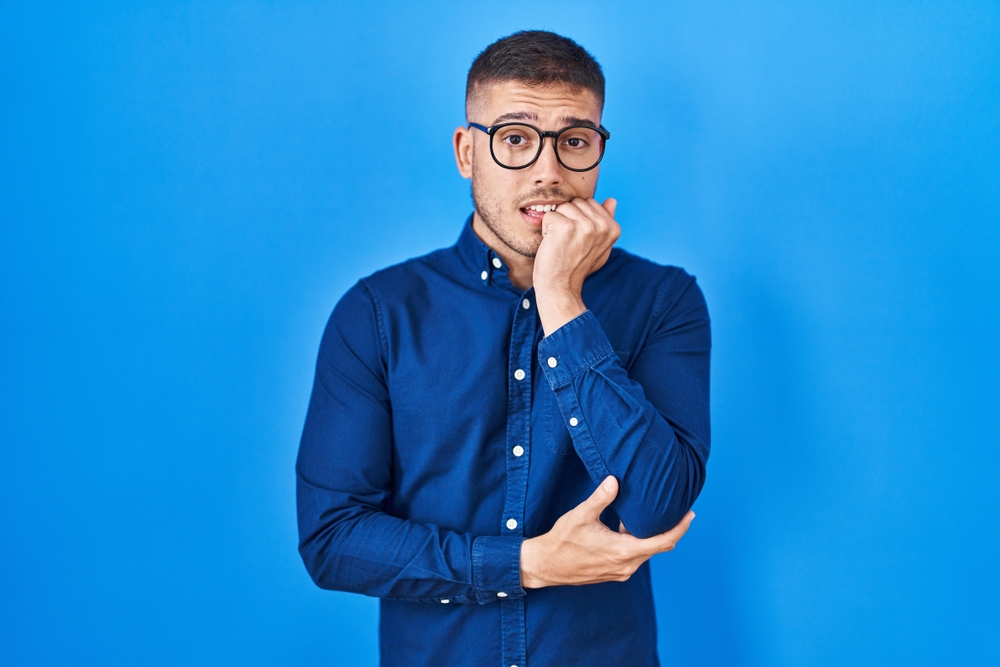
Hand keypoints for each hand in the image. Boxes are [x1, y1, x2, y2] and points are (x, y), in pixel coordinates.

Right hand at [519, 476, 694, 587]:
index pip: (663, 541)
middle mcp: (626, 565)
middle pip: (659, 548)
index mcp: (622, 551)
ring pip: (646, 552)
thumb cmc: (562, 541)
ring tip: (656, 515)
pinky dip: (639, 542)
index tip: (691, 514)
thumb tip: (615, 480)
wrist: (545, 566)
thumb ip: (601, 498)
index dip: (680, 528)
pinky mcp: (614, 573)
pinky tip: (630, 527)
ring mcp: (620, 572)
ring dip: (652, 536)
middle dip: (671, 529)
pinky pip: (635, 557)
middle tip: (680, 511)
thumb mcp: (581, 515)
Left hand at [533, 197, 620, 335]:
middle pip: (576, 202)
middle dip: (567, 219)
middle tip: (568, 243)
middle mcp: (601, 225)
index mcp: (612, 228)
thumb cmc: (577, 267)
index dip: (578, 219)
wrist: (561, 287)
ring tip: (561, 243)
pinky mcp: (565, 227)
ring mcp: (584, 225)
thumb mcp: (599, 246)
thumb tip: (611, 200)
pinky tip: (552, 245)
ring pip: (562, 207)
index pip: (589, 203)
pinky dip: (545, 230)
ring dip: (556, 224)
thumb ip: (606, 223)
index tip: (578, 240)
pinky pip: (549, 216)